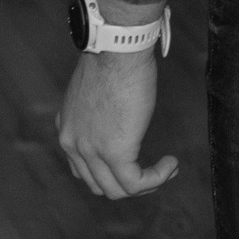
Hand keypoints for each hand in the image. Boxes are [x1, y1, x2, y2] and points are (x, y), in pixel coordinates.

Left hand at [57, 49, 178, 198]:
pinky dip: (156, 178)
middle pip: (98, 184)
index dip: (110, 171)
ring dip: (146, 185)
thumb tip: (117, 113)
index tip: (135, 160)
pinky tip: (171, 164)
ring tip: (167, 169)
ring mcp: (91, 151)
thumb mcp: (94, 89)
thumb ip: (98, 110)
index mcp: (67, 129)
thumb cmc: (112, 57)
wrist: (117, 49)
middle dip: (128, 183)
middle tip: (154, 171)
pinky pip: (136, 183)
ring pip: (116, 190)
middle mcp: (73, 145)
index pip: (82, 169)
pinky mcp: (115, 152)